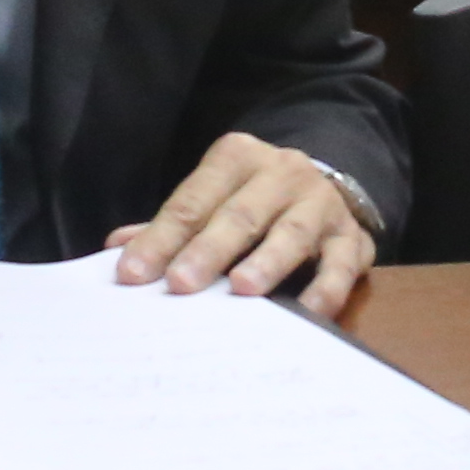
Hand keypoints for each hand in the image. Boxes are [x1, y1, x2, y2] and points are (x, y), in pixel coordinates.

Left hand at [109, 132, 373, 308]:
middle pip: (240, 214)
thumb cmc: (253, 201)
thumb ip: (171, 224)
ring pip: (292, 233)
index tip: (133, 273)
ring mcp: (321, 203)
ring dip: (267, 261)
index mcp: (236, 157)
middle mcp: (282, 172)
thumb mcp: (213, 199)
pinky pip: (342, 263)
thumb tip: (116, 248)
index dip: (161, 238)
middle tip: (180, 284)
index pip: (192, 200)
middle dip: (207, 250)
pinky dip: (326, 287)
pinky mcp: (353, 237)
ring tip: (242, 289)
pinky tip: (309, 312)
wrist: (328, 187)